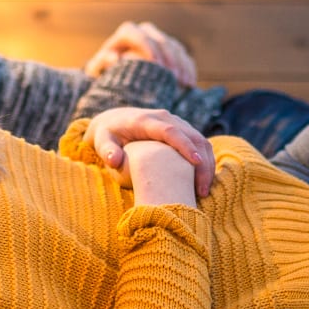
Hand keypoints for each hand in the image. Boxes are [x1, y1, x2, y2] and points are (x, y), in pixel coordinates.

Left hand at [84, 20, 197, 84]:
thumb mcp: (98, 68)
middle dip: (169, 57)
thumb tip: (113, 57)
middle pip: (161, 40)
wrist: (118, 75)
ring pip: (175, 47)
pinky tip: (190, 83)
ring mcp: (160, 39)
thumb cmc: (104, 72)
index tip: (156, 65)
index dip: (149, 48)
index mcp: (127, 33)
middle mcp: (145, 31)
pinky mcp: (171, 49)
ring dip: (181, 64)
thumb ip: (102, 62)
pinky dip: (188, 68)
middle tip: (174, 76)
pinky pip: (184, 55)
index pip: (140, 35)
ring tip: (183, 82)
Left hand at [85, 106, 215, 198]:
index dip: (185, 145)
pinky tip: (202, 181)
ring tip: (203, 190)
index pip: (171, 131)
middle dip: (202, 163)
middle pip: (192, 136)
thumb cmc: (107, 135)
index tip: (196, 162)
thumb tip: (115, 161)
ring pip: (200, 140)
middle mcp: (165, 118)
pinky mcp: (182, 130)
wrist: (115, 120)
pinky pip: (199, 143)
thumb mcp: (101, 141)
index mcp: (146, 120)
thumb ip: (107, 151)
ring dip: (207, 164)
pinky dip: (205, 161)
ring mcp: (176, 123)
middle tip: (202, 190)